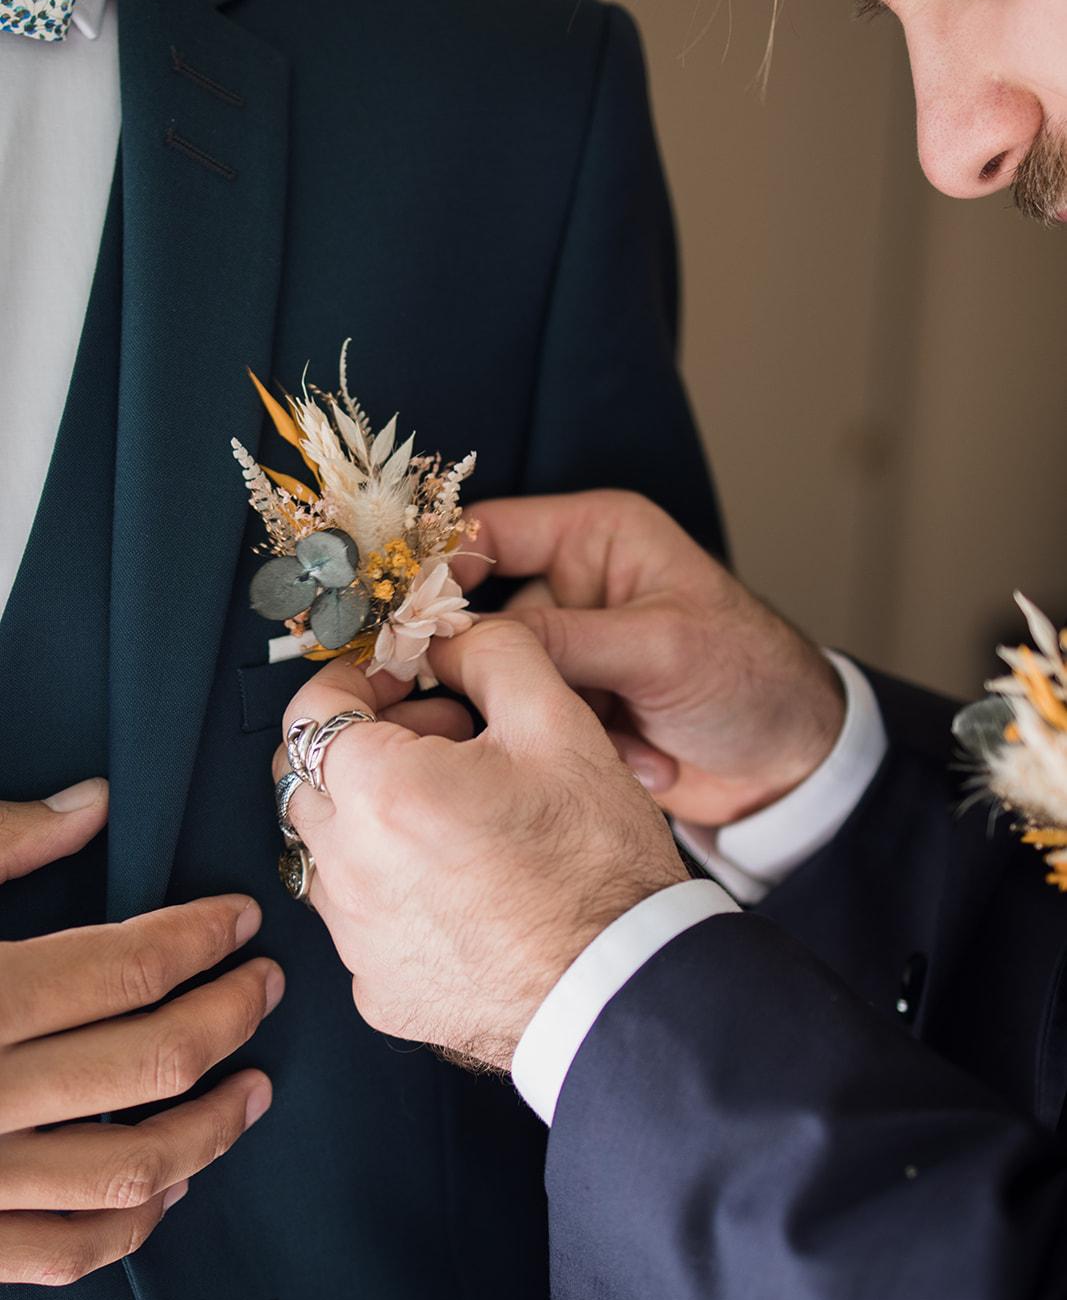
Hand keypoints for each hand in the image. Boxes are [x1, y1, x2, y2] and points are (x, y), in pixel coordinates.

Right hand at [0, 779, 283, 1285]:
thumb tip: (91, 805)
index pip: (121, 970)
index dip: (198, 941)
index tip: (240, 919)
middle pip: (147, 1063)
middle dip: (229, 1018)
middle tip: (267, 986)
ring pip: (126, 1171)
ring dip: (209, 1129)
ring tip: (255, 1088)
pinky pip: (57, 1253)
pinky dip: (127, 1228)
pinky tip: (169, 1188)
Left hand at [274, 624, 688, 1069]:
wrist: (623, 990)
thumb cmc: (599, 864)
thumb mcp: (560, 726)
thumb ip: (494, 655)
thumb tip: (451, 641)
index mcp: (383, 793)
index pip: (311, 708)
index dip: (355, 681)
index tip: (397, 683)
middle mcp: (349, 870)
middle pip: (307, 779)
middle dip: (359, 747)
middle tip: (439, 745)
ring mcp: (357, 940)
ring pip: (328, 852)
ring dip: (371, 820)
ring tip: (458, 819)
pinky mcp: (378, 991)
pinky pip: (359, 921)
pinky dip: (391, 892)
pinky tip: (461, 889)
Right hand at [455, 491, 844, 825]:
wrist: (795, 767)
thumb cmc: (754, 679)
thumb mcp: (660, 649)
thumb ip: (561, 640)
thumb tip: (463, 640)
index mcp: (596, 537)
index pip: (487, 532)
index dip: (440, 571)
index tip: (406, 622)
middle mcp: (575, 585)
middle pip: (486, 617)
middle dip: (512, 672)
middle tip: (521, 705)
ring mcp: (574, 649)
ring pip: (508, 681)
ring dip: (563, 720)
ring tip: (626, 736)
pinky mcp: (578, 705)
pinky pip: (536, 723)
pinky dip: (583, 747)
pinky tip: (646, 760)